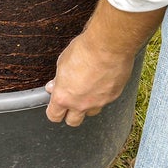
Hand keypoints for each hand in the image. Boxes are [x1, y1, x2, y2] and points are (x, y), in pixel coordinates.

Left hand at [44, 0, 165, 126]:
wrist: (109, 46)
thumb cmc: (84, 51)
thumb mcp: (62, 63)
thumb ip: (58, 80)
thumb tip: (54, 86)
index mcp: (64, 97)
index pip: (54, 115)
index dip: (53, 112)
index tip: (54, 106)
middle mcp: (81, 104)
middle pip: (73, 121)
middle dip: (70, 114)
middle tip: (70, 102)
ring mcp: (98, 102)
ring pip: (91, 112)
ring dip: (87, 105)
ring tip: (87, 90)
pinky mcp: (113, 96)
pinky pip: (105, 101)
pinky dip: (102, 95)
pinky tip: (101, 82)